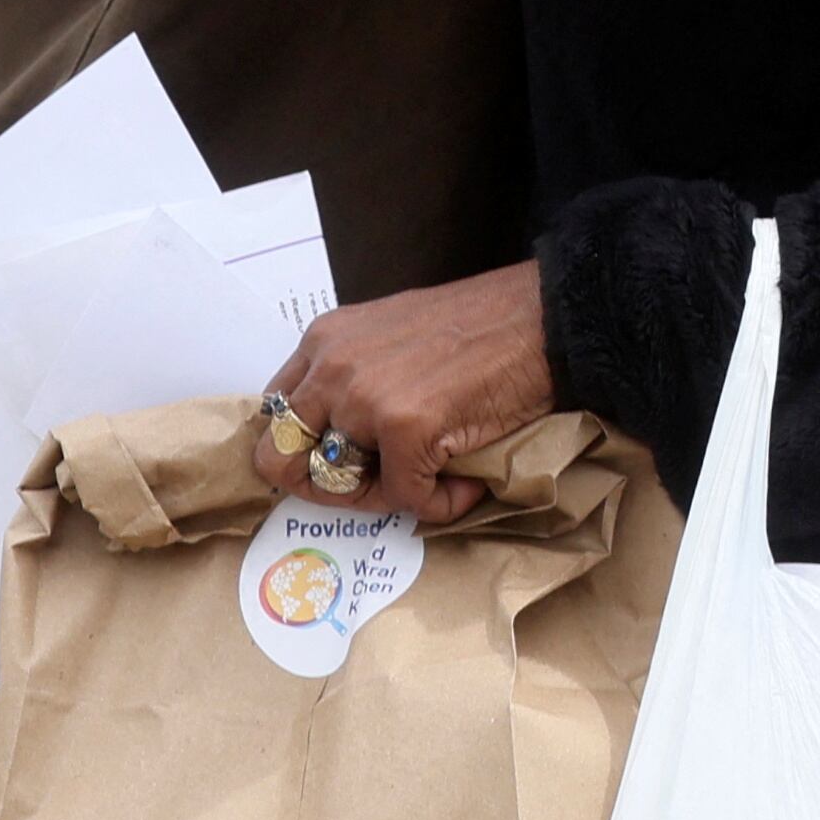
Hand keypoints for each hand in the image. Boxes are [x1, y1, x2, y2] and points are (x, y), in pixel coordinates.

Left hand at [251, 261, 555, 523]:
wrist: (546, 314)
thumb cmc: (485, 324)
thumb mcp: (392, 335)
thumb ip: (355, 374)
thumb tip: (341, 440)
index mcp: (324, 340)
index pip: (273, 419)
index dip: (303, 454)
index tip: (344, 466)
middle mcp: (332, 366)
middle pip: (279, 460)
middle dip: (325, 487)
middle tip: (374, 487)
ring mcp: (366, 397)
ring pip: (336, 485)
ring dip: (381, 497)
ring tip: (427, 484)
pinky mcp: (408, 427)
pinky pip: (403, 499)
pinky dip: (436, 504)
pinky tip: (465, 487)